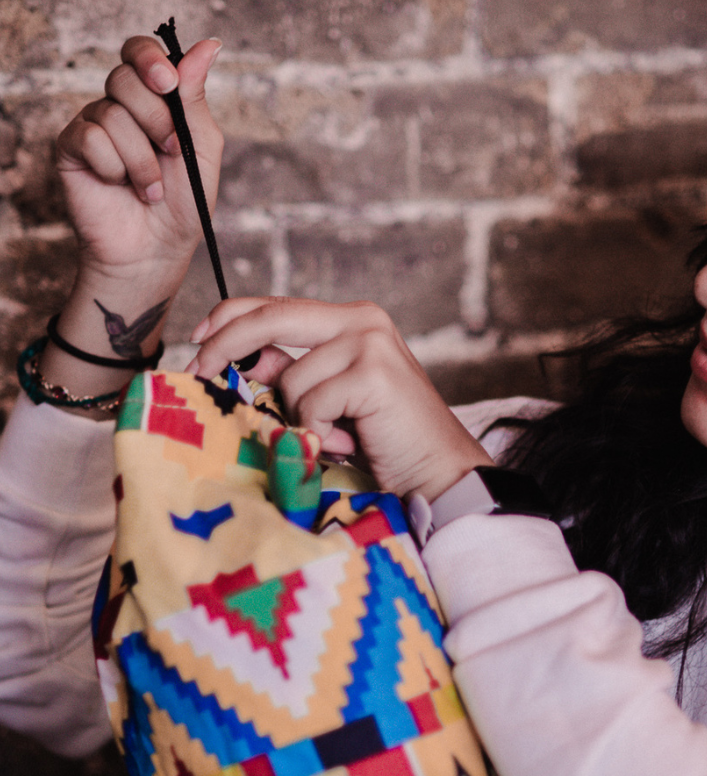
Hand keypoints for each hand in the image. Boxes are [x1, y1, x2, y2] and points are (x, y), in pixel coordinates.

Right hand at [55, 35, 222, 280]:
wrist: (157, 249)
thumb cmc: (184, 204)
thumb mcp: (202, 147)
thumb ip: (196, 97)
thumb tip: (208, 45)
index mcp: (153, 100)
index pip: (140, 51)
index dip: (149, 58)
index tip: (167, 82)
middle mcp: (120, 106)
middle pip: (126, 77)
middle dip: (157, 120)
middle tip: (170, 152)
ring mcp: (93, 125)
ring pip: (112, 113)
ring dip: (142, 159)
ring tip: (150, 187)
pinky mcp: (71, 147)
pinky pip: (91, 137)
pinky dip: (116, 167)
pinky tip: (121, 186)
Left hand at [188, 297, 493, 501]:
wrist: (439, 471)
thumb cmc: (386, 440)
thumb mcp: (330, 399)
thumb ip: (293, 373)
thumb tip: (243, 361)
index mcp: (351, 320)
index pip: (276, 304)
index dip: (229, 318)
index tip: (198, 340)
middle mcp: (362, 320)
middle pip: (271, 319)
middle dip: (225, 347)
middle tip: (198, 373)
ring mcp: (369, 342)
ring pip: (291, 379)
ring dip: (303, 418)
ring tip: (340, 435)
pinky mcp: (373, 372)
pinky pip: (312, 404)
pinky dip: (323, 432)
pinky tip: (353, 441)